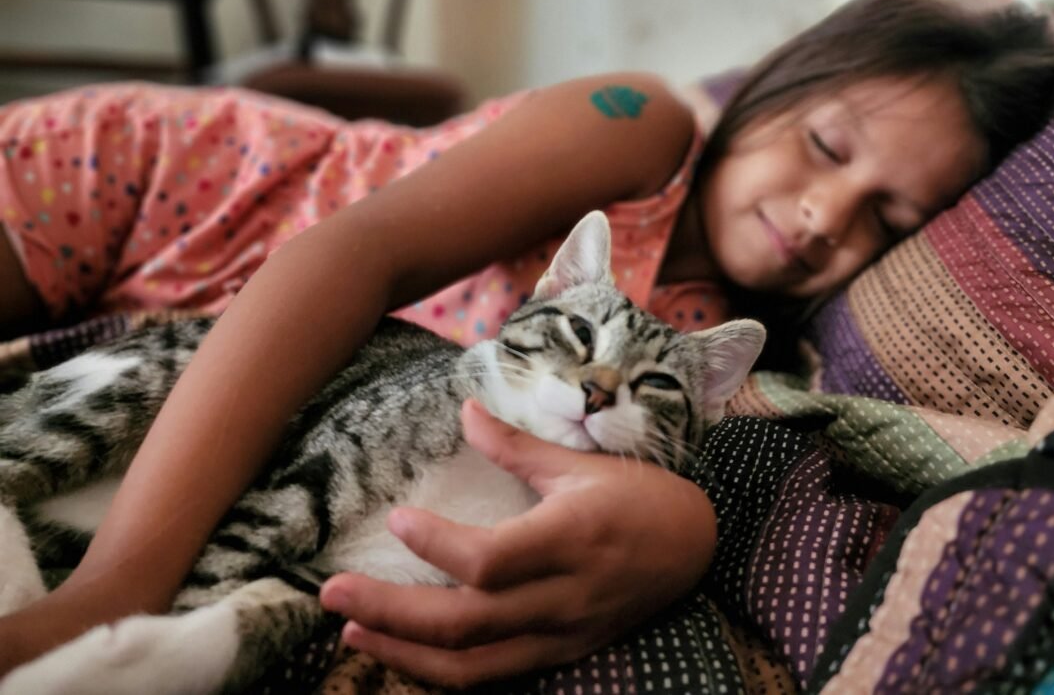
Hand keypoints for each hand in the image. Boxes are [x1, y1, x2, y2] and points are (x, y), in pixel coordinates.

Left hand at [319, 398, 717, 688]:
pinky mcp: (560, 654)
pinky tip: (404, 652)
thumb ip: (515, 446)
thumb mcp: (581, 463)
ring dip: (404, 652)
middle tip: (332, 592)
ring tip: (353, 629)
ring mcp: (561, 634)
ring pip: (472, 664)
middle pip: (465, 622)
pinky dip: (442, 669)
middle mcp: (562, 596)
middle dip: (391, 612)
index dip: (435, 545)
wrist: (695, 547)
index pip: (488, 561)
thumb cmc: (639, 495)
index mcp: (570, 538)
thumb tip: (462, 411)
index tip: (396, 519)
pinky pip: (493, 675)